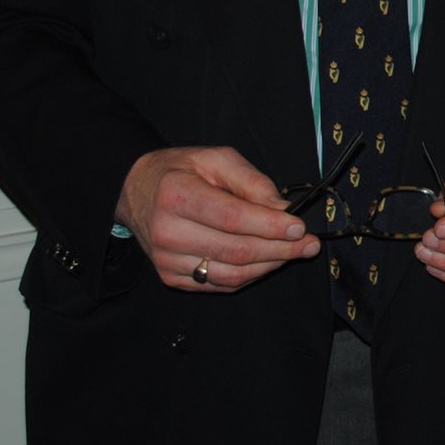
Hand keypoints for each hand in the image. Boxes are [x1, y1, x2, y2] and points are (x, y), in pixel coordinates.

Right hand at [115, 146, 321, 292]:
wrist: (136, 191)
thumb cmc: (181, 171)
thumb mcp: (217, 159)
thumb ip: (253, 182)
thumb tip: (284, 210)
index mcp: (177, 195)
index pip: (232, 218)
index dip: (270, 226)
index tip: (300, 228)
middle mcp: (167, 232)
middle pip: (236, 251)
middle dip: (281, 250)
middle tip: (309, 244)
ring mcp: (167, 260)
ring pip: (232, 274)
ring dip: (270, 265)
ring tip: (293, 252)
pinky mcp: (171, 277)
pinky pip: (220, 285)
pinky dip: (250, 275)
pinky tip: (266, 261)